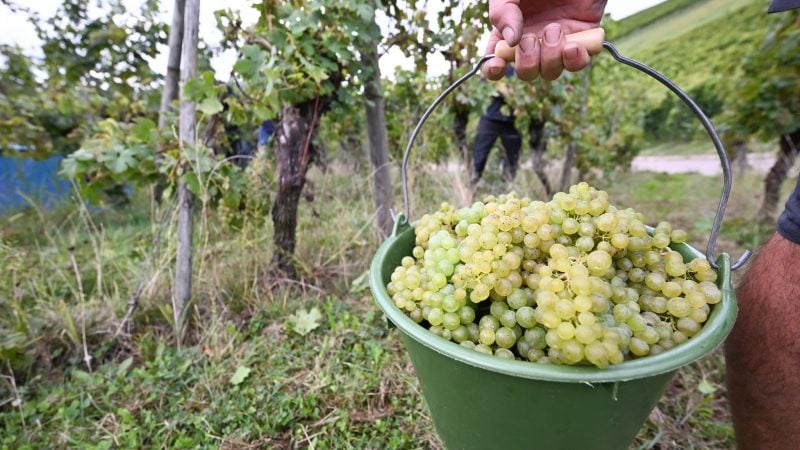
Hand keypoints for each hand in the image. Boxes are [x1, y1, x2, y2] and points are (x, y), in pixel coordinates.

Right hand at [483, 0, 606, 80]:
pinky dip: (575, 61)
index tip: (498, 66)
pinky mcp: (583, 37)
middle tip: (531, 40)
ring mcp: (558, 41)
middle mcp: (533, 40)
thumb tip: (511, 43)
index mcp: (511, 29)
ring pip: (550, 71)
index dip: (494, 69)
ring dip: (551, 58)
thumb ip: (503, 13)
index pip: (497, 59)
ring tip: (555, 28)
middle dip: (527, 63)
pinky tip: (572, 46)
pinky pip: (578, 63)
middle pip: (526, 71)